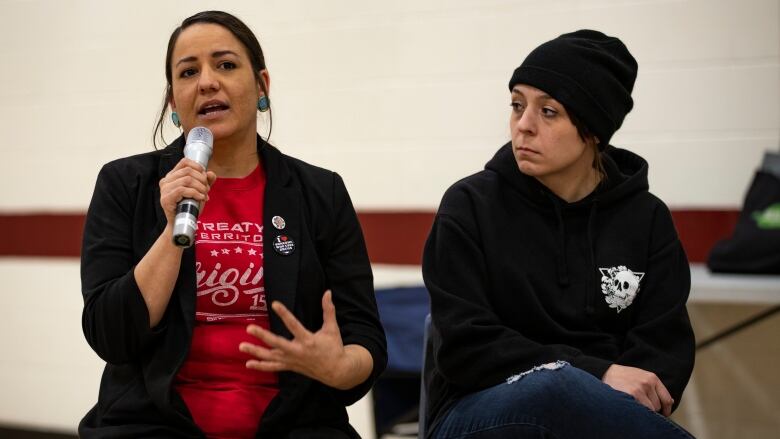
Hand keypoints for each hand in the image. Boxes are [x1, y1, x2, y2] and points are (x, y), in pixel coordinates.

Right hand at [158, 158, 216, 224]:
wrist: (181, 224)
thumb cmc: (189, 208)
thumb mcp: (200, 191)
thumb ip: (206, 182)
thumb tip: (211, 173)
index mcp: (172, 176)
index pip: (184, 162)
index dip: (197, 167)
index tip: (205, 177)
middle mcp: (166, 181)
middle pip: (188, 170)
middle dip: (202, 179)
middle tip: (207, 189)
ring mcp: (164, 189)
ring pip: (187, 180)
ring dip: (200, 187)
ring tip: (204, 195)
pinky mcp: (166, 199)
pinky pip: (182, 190)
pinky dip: (195, 193)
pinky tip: (200, 198)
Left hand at [239, 290, 371, 389]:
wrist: (337, 371)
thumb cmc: (334, 347)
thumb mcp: (332, 328)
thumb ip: (328, 310)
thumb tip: (328, 292)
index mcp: (308, 340)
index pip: (294, 325)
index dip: (284, 314)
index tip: (275, 303)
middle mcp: (298, 351)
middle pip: (277, 343)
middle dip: (262, 336)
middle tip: (249, 328)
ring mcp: (292, 361)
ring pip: (271, 357)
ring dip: (256, 352)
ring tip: (241, 346)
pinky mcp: (290, 367)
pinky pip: (273, 367)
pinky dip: (261, 366)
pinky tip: (248, 363)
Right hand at [603, 364, 673, 415]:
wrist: (605, 373)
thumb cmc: (623, 377)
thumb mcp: (641, 377)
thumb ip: (655, 388)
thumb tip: (670, 402)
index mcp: (652, 378)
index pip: (667, 398)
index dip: (666, 409)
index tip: (664, 414)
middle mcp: (648, 382)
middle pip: (658, 405)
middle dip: (651, 408)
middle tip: (640, 404)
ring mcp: (640, 388)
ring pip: (650, 409)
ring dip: (643, 410)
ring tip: (633, 403)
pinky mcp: (632, 394)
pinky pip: (642, 410)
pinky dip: (638, 410)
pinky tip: (630, 404)